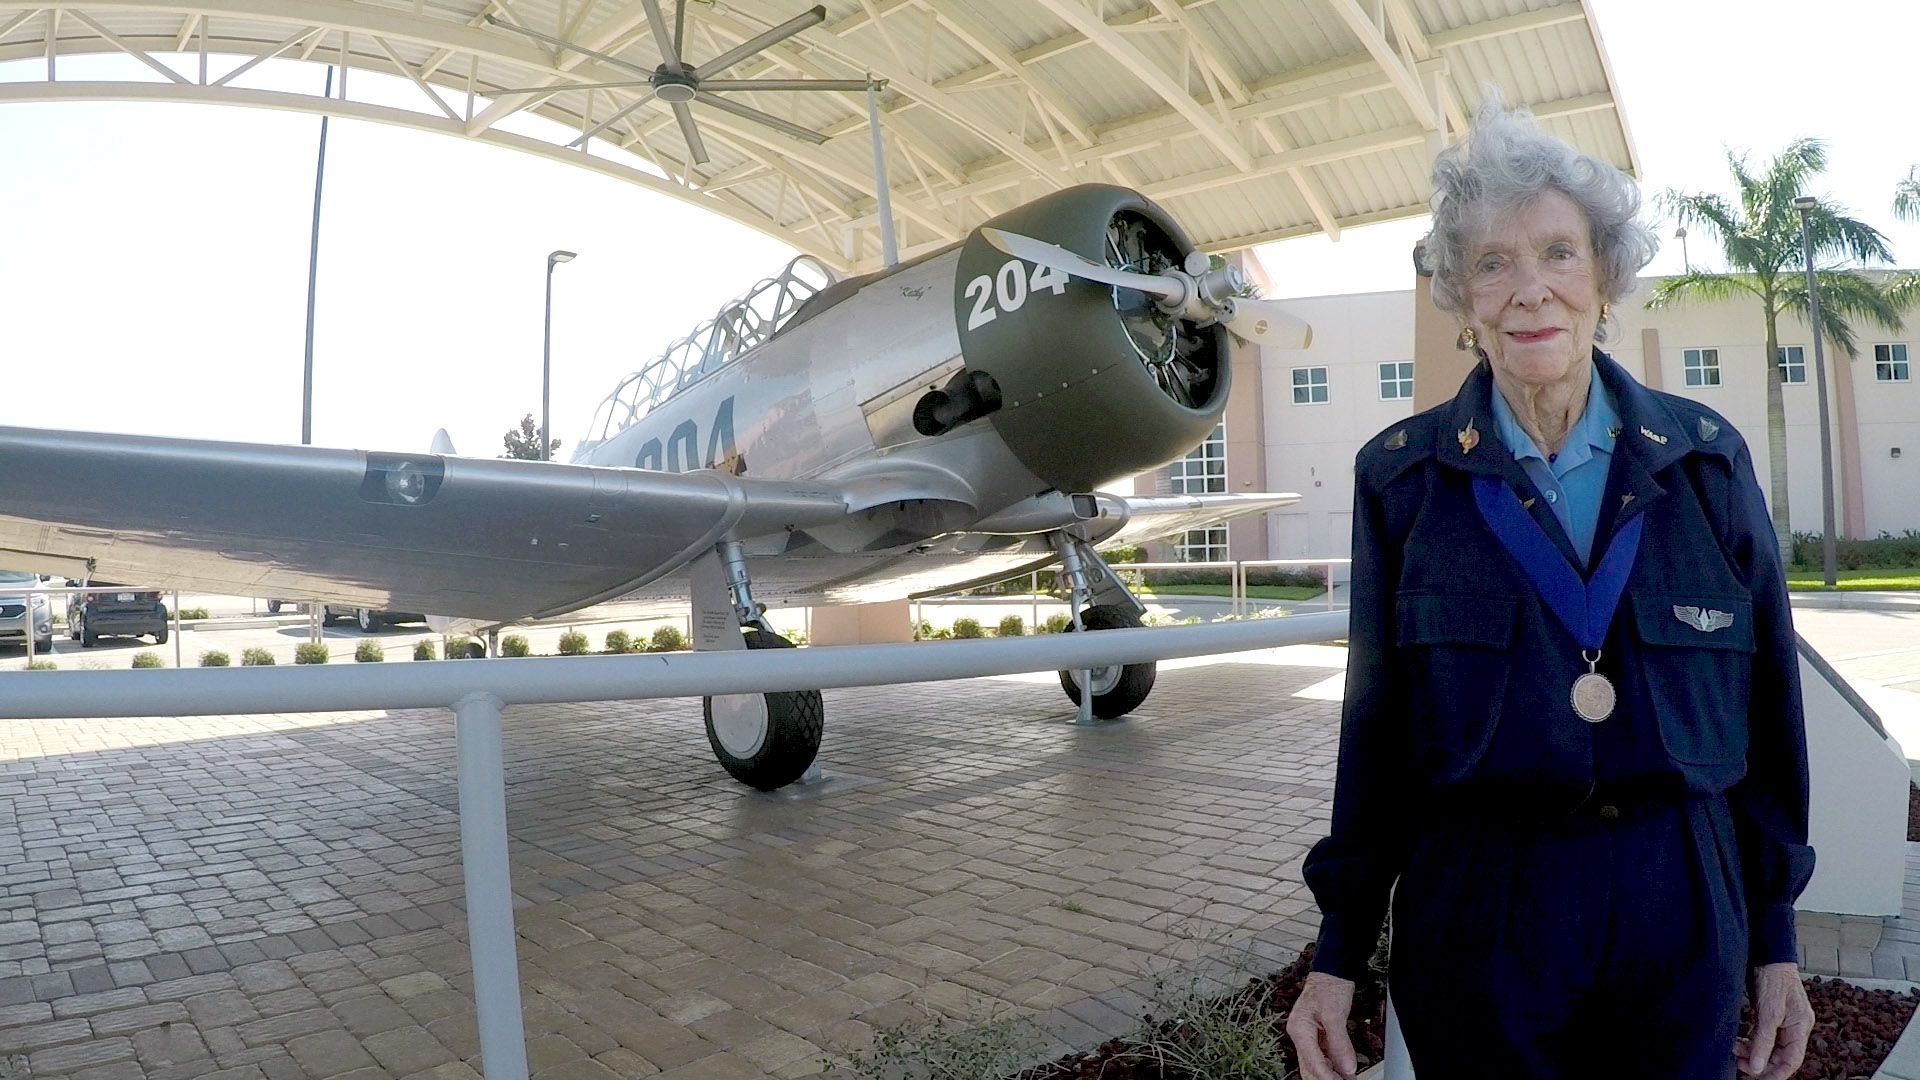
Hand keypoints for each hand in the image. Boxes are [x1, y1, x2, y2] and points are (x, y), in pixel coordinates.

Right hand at [1287, 971, 1357, 1079]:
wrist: (1331, 972)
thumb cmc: (1329, 986)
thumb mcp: (1335, 1014)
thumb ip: (1339, 1043)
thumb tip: (1347, 1068)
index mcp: (1300, 1029)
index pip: (1313, 1062)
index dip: (1327, 1077)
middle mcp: (1300, 1035)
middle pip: (1309, 1068)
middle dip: (1325, 1079)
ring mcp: (1307, 1037)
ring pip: (1314, 1065)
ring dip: (1329, 1076)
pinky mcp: (1316, 1037)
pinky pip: (1322, 1058)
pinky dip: (1332, 1068)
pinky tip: (1344, 1074)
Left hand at [1735, 962, 1812, 1079]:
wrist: (1767, 953)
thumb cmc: (1774, 979)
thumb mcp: (1769, 1012)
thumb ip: (1763, 1041)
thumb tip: (1758, 1068)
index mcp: (1800, 1028)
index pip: (1792, 1061)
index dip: (1776, 1074)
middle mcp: (1793, 1027)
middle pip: (1778, 1055)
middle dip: (1760, 1062)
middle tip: (1739, 1065)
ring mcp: (1781, 1021)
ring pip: (1768, 1046)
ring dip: (1752, 1052)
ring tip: (1733, 1051)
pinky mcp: (1768, 1014)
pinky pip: (1760, 1035)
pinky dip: (1749, 1041)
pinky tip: (1737, 1042)